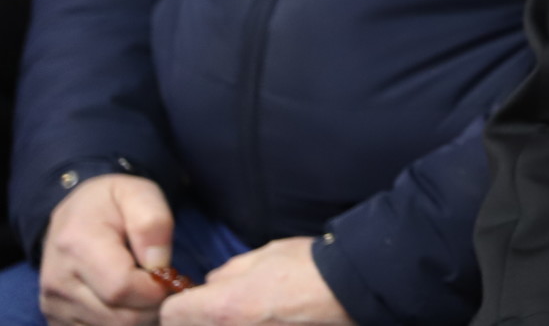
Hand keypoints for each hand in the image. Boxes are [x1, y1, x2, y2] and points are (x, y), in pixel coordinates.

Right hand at [38, 174, 174, 325]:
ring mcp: (53, 304)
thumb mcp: (137, 194)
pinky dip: (121, 324)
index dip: (155, 289)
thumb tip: (158, 265)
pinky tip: (130, 304)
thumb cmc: (110, 203)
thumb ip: (153, 224)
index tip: (168, 276)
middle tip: (164, 287)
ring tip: (147, 292)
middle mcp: (58, 281)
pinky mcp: (56, 319)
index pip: (121, 287)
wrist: (72, 215)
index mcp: (77, 245)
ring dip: (139, 317)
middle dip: (152, 307)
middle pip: (118, 317)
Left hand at [159, 238, 352, 325]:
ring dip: (222, 323)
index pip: (173, 313)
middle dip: (198, 319)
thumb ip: (230, 271)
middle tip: (221, 308)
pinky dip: (247, 325)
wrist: (352, 289)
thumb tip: (212, 283)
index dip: (181, 303)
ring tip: (244, 313)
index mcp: (223, 306)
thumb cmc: (310, 266)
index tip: (192, 299)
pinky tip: (263, 318)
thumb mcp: (265, 254)